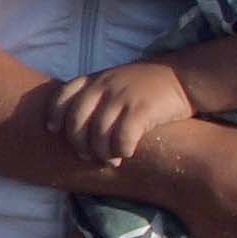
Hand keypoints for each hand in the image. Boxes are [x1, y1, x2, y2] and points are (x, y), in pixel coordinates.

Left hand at [49, 62, 192, 165]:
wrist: (183, 77)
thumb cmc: (148, 85)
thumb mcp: (117, 81)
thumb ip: (98, 94)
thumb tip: (78, 124)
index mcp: (96, 79)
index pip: (64, 95)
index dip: (55, 114)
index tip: (53, 130)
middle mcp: (105, 86)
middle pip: (77, 120)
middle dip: (78, 142)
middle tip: (87, 155)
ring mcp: (122, 97)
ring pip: (99, 132)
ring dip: (102, 151)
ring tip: (111, 160)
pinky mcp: (141, 109)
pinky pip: (122, 137)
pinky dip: (122, 149)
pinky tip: (127, 153)